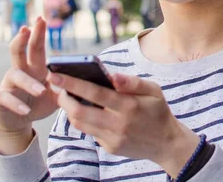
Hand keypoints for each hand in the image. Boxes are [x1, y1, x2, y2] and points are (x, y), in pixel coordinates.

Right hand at [0, 17, 58, 153]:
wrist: (17, 123)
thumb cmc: (37, 104)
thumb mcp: (56, 97)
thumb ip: (68, 89)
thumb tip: (90, 84)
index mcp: (34, 68)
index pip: (36, 47)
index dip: (38, 33)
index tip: (42, 19)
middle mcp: (20, 71)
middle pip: (19, 50)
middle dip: (24, 38)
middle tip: (28, 27)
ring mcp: (8, 84)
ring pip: (14, 74)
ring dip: (28, 82)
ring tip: (41, 91)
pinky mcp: (0, 99)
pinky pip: (5, 97)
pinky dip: (16, 103)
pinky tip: (25, 109)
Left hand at [48, 72, 199, 176]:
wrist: (166, 142)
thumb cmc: (158, 111)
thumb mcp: (153, 90)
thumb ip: (132, 82)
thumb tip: (112, 75)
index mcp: (129, 106)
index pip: (95, 93)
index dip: (72, 83)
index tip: (55, 73)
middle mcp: (118, 124)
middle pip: (80, 112)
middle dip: (63, 98)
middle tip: (55, 85)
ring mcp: (113, 138)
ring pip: (80, 124)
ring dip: (69, 109)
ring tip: (66, 96)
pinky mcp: (110, 148)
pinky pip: (90, 132)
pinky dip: (82, 120)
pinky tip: (82, 109)